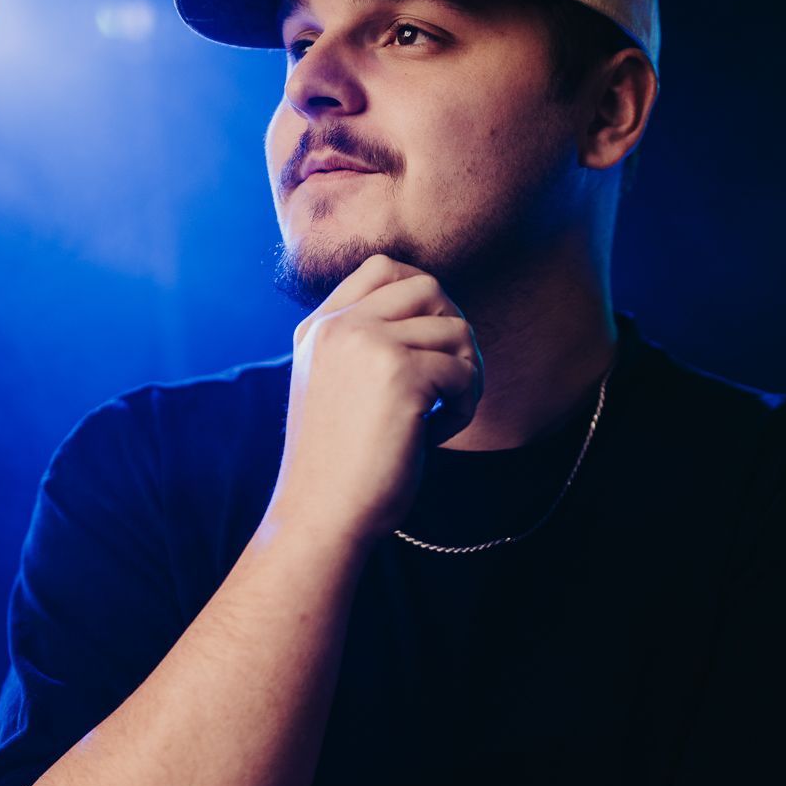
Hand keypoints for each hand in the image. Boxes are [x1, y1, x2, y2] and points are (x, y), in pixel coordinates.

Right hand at [269, 252, 483, 546]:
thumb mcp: (336, 389)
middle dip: (454, 332)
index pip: (384, 268)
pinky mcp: (400, 374)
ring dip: (466, 375)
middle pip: (429, 288)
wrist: (319, 516)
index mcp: (318, 327)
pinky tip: (437, 436)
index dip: (425, 299)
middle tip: (450, 383)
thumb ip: (366, 348)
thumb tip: (443, 319)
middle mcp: (339, 326)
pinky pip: (462, 372)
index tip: (430, 349)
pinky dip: (464, 407)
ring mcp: (368, 344)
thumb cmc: (338, 468)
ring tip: (445, 415)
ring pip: (456, 328)